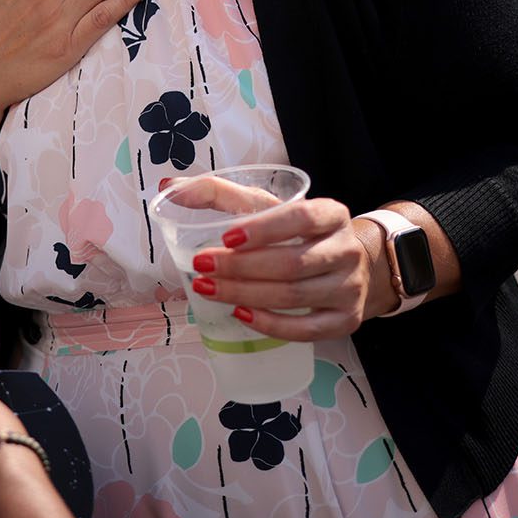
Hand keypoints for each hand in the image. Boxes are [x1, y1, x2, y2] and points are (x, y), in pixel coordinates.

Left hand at [186, 196, 374, 340]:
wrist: (346, 265)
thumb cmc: (295, 232)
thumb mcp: (265, 206)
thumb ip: (218, 193)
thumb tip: (167, 188)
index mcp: (331, 214)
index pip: (302, 217)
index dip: (265, 228)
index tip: (226, 237)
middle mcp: (346, 250)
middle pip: (292, 263)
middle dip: (241, 268)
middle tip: (201, 267)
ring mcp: (350, 287)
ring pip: (295, 296)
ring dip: (246, 295)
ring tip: (208, 289)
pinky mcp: (346, 320)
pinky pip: (307, 329)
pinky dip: (271, 325)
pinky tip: (241, 314)